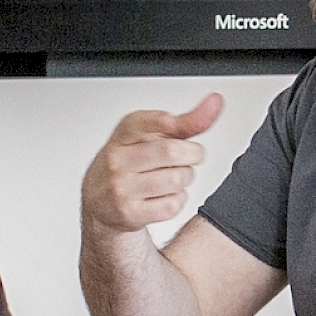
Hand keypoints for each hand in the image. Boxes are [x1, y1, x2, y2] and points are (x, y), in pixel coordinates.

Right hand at [81, 95, 223, 235]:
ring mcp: (121, 188)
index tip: (175, 123)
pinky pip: (172, 204)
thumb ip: (183, 122)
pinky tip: (164, 195)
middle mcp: (117, 161)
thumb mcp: (148, 139)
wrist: (100, 202)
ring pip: (176, 179)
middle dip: (192, 154)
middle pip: (171, 152)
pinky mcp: (130, 213)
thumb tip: (215, 102)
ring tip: (173, 177)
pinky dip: (177, 200)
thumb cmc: (129, 165)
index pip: (141, 122)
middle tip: (189, 156)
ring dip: (185, 178)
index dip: (164, 121)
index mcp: (122, 136)